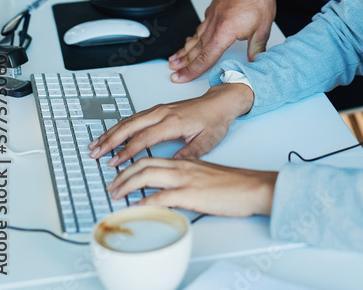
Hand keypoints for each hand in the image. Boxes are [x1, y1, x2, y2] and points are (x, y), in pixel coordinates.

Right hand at [88, 84, 253, 163]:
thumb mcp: (207, 141)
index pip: (143, 138)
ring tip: (96, 144)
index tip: (114, 163)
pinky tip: (112, 134)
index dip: (127, 151)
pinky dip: (120, 126)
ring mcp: (160, 109)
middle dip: (110, 139)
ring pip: (129, 120)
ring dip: (111, 132)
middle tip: (94, 152)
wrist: (221, 102)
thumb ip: (188, 154)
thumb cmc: (215, 120)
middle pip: (130, 126)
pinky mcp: (159, 109)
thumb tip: (170, 166)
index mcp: (173, 122)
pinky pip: (135, 117)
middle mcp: (163, 113)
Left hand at [108, 158, 276, 217]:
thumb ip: (186, 171)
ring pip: (148, 175)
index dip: (130, 159)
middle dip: (122, 171)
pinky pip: (161, 198)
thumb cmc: (232, 182)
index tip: (117, 168)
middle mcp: (182, 165)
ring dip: (127, 184)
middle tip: (110, 183)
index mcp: (184, 159)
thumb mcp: (204, 170)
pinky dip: (144, 203)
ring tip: (115, 193)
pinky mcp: (190, 193)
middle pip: (143, 162)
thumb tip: (169, 179)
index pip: (151, 153)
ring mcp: (185, 178)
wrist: (251, 186)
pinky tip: (135, 208)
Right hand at [168, 0, 275, 81]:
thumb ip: (256, 48)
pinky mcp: (213, 9)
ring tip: (173, 59)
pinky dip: (193, 36)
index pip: (205, 57)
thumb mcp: (263, 28)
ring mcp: (212, 15)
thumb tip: (254, 64)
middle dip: (183, 63)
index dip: (192, 70)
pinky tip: (190, 40)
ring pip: (195, 37)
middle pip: (196, 48)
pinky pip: (200, 26)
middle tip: (172, 71)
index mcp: (224, 31)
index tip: (180, 77)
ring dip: (184, 50)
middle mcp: (214, 23)